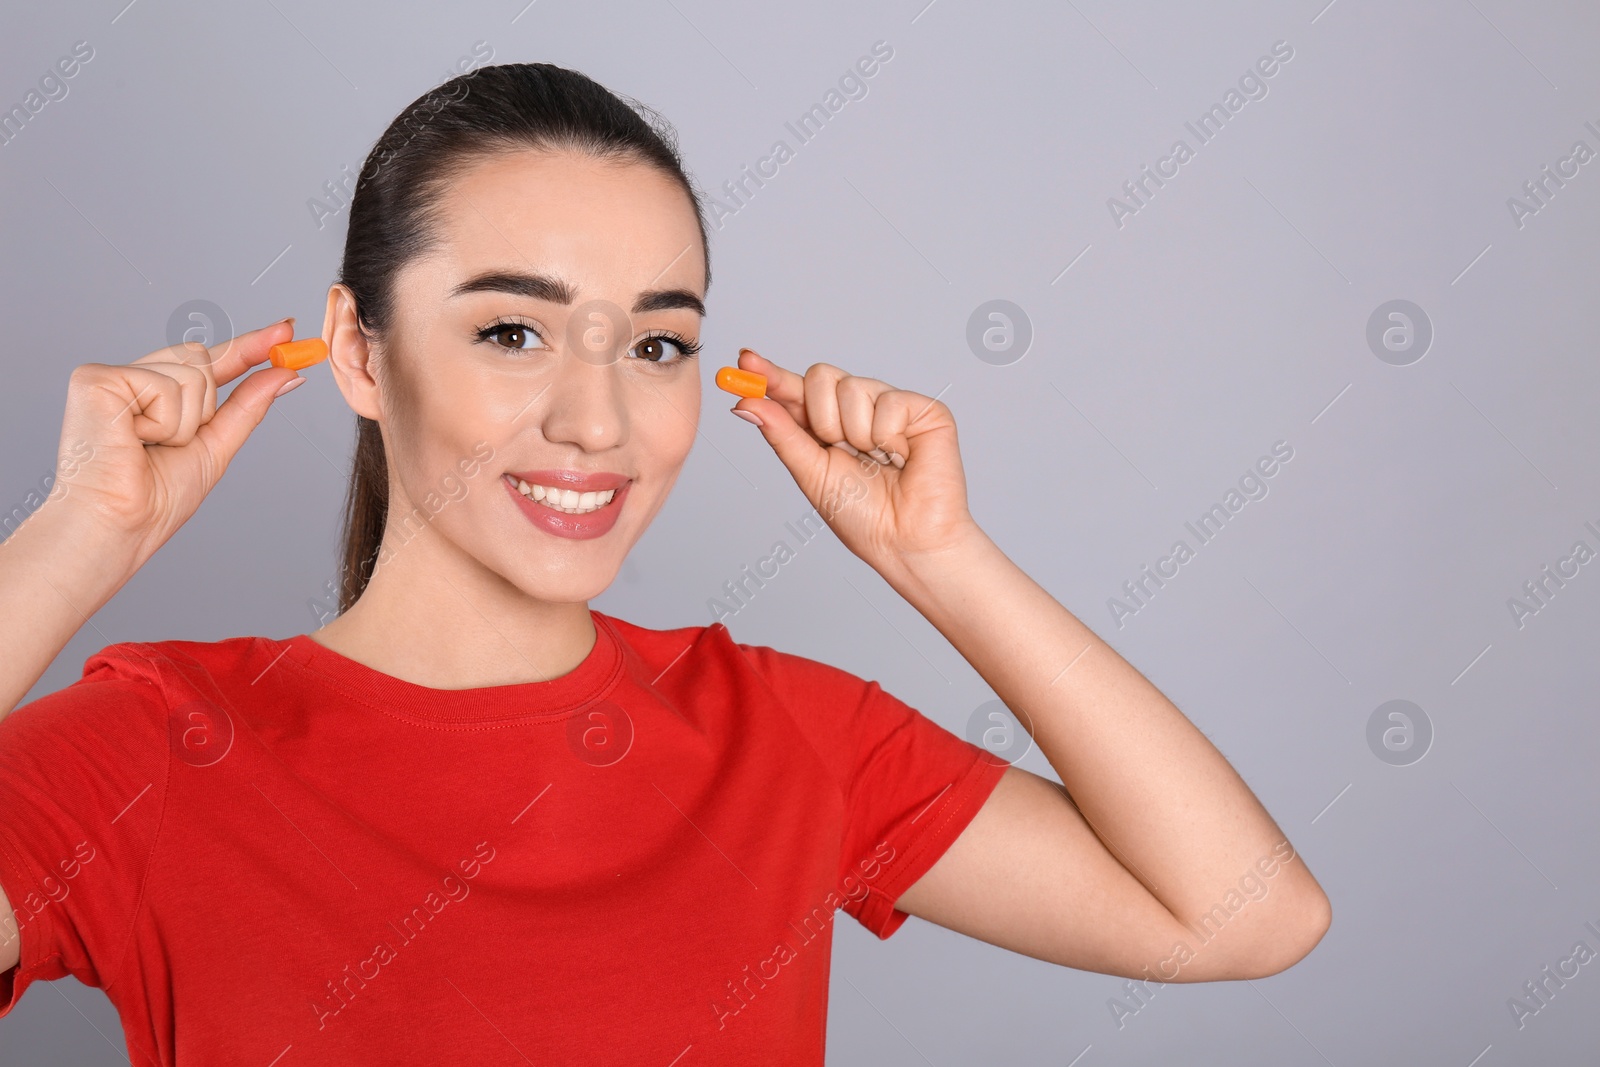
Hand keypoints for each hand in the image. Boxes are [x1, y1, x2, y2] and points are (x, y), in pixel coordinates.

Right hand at [48, 318, 305, 569]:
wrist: (119, 526)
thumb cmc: (155, 499)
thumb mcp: (216, 446)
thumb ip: (248, 405)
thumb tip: (287, 373)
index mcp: (155, 394)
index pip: (209, 360)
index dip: (249, 345)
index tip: (287, 328)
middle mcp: (130, 379)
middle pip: (201, 359)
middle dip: (206, 406)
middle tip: (172, 444)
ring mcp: (110, 375)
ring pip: (191, 375)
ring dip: (186, 423)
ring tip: (150, 448)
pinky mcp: (96, 379)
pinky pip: (165, 387)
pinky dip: (165, 423)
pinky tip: (134, 441)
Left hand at [727, 349, 979, 573]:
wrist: (905, 541)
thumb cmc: (862, 515)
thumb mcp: (810, 473)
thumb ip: (781, 433)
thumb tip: (745, 403)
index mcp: (826, 424)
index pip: (794, 389)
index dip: (770, 374)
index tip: (745, 358)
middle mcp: (857, 408)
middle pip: (820, 375)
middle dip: (822, 418)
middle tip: (841, 451)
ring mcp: (890, 405)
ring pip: (851, 387)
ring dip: (857, 434)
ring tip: (878, 461)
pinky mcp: (923, 409)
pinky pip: (888, 402)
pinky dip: (888, 437)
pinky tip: (902, 457)